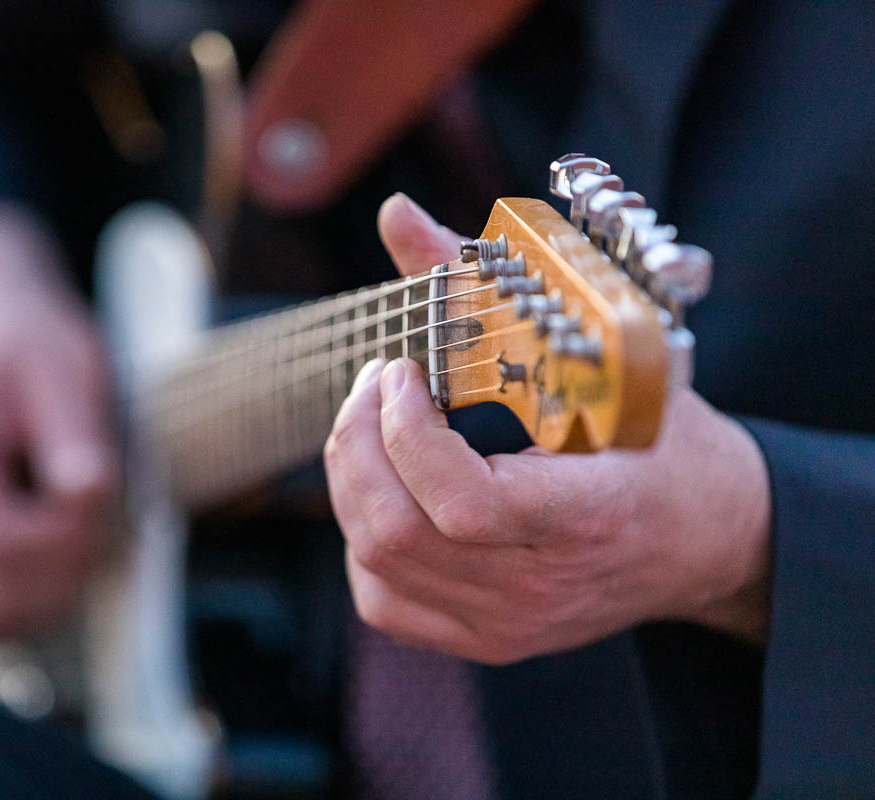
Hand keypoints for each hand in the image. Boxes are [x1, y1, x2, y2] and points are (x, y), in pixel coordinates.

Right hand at [0, 203, 119, 634]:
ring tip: (94, 522)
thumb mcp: (65, 372)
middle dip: (61, 573)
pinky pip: (3, 602)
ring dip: (58, 585)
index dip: (62, 535)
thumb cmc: (31, 347)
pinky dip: (47, 585)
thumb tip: (89, 492)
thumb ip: (73, 435)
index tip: (104, 497)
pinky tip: (77, 534)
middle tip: (105, 518)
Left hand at [323, 194, 772, 663]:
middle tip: (374, 384)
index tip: (403, 373)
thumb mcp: (609, 357)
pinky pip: (385, 602)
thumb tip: (394, 215)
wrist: (706, 541)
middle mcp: (544, 584)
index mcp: (591, 514)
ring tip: (374, 424)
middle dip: (357, 444)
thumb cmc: (663, 440)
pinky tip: (390, 491)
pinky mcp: (486, 639)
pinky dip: (363, 541)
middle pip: (399, 535)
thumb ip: (489, 288)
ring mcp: (510, 622)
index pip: (466, 505)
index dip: (407, 437)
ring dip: (352, 480)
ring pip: (378, 566)